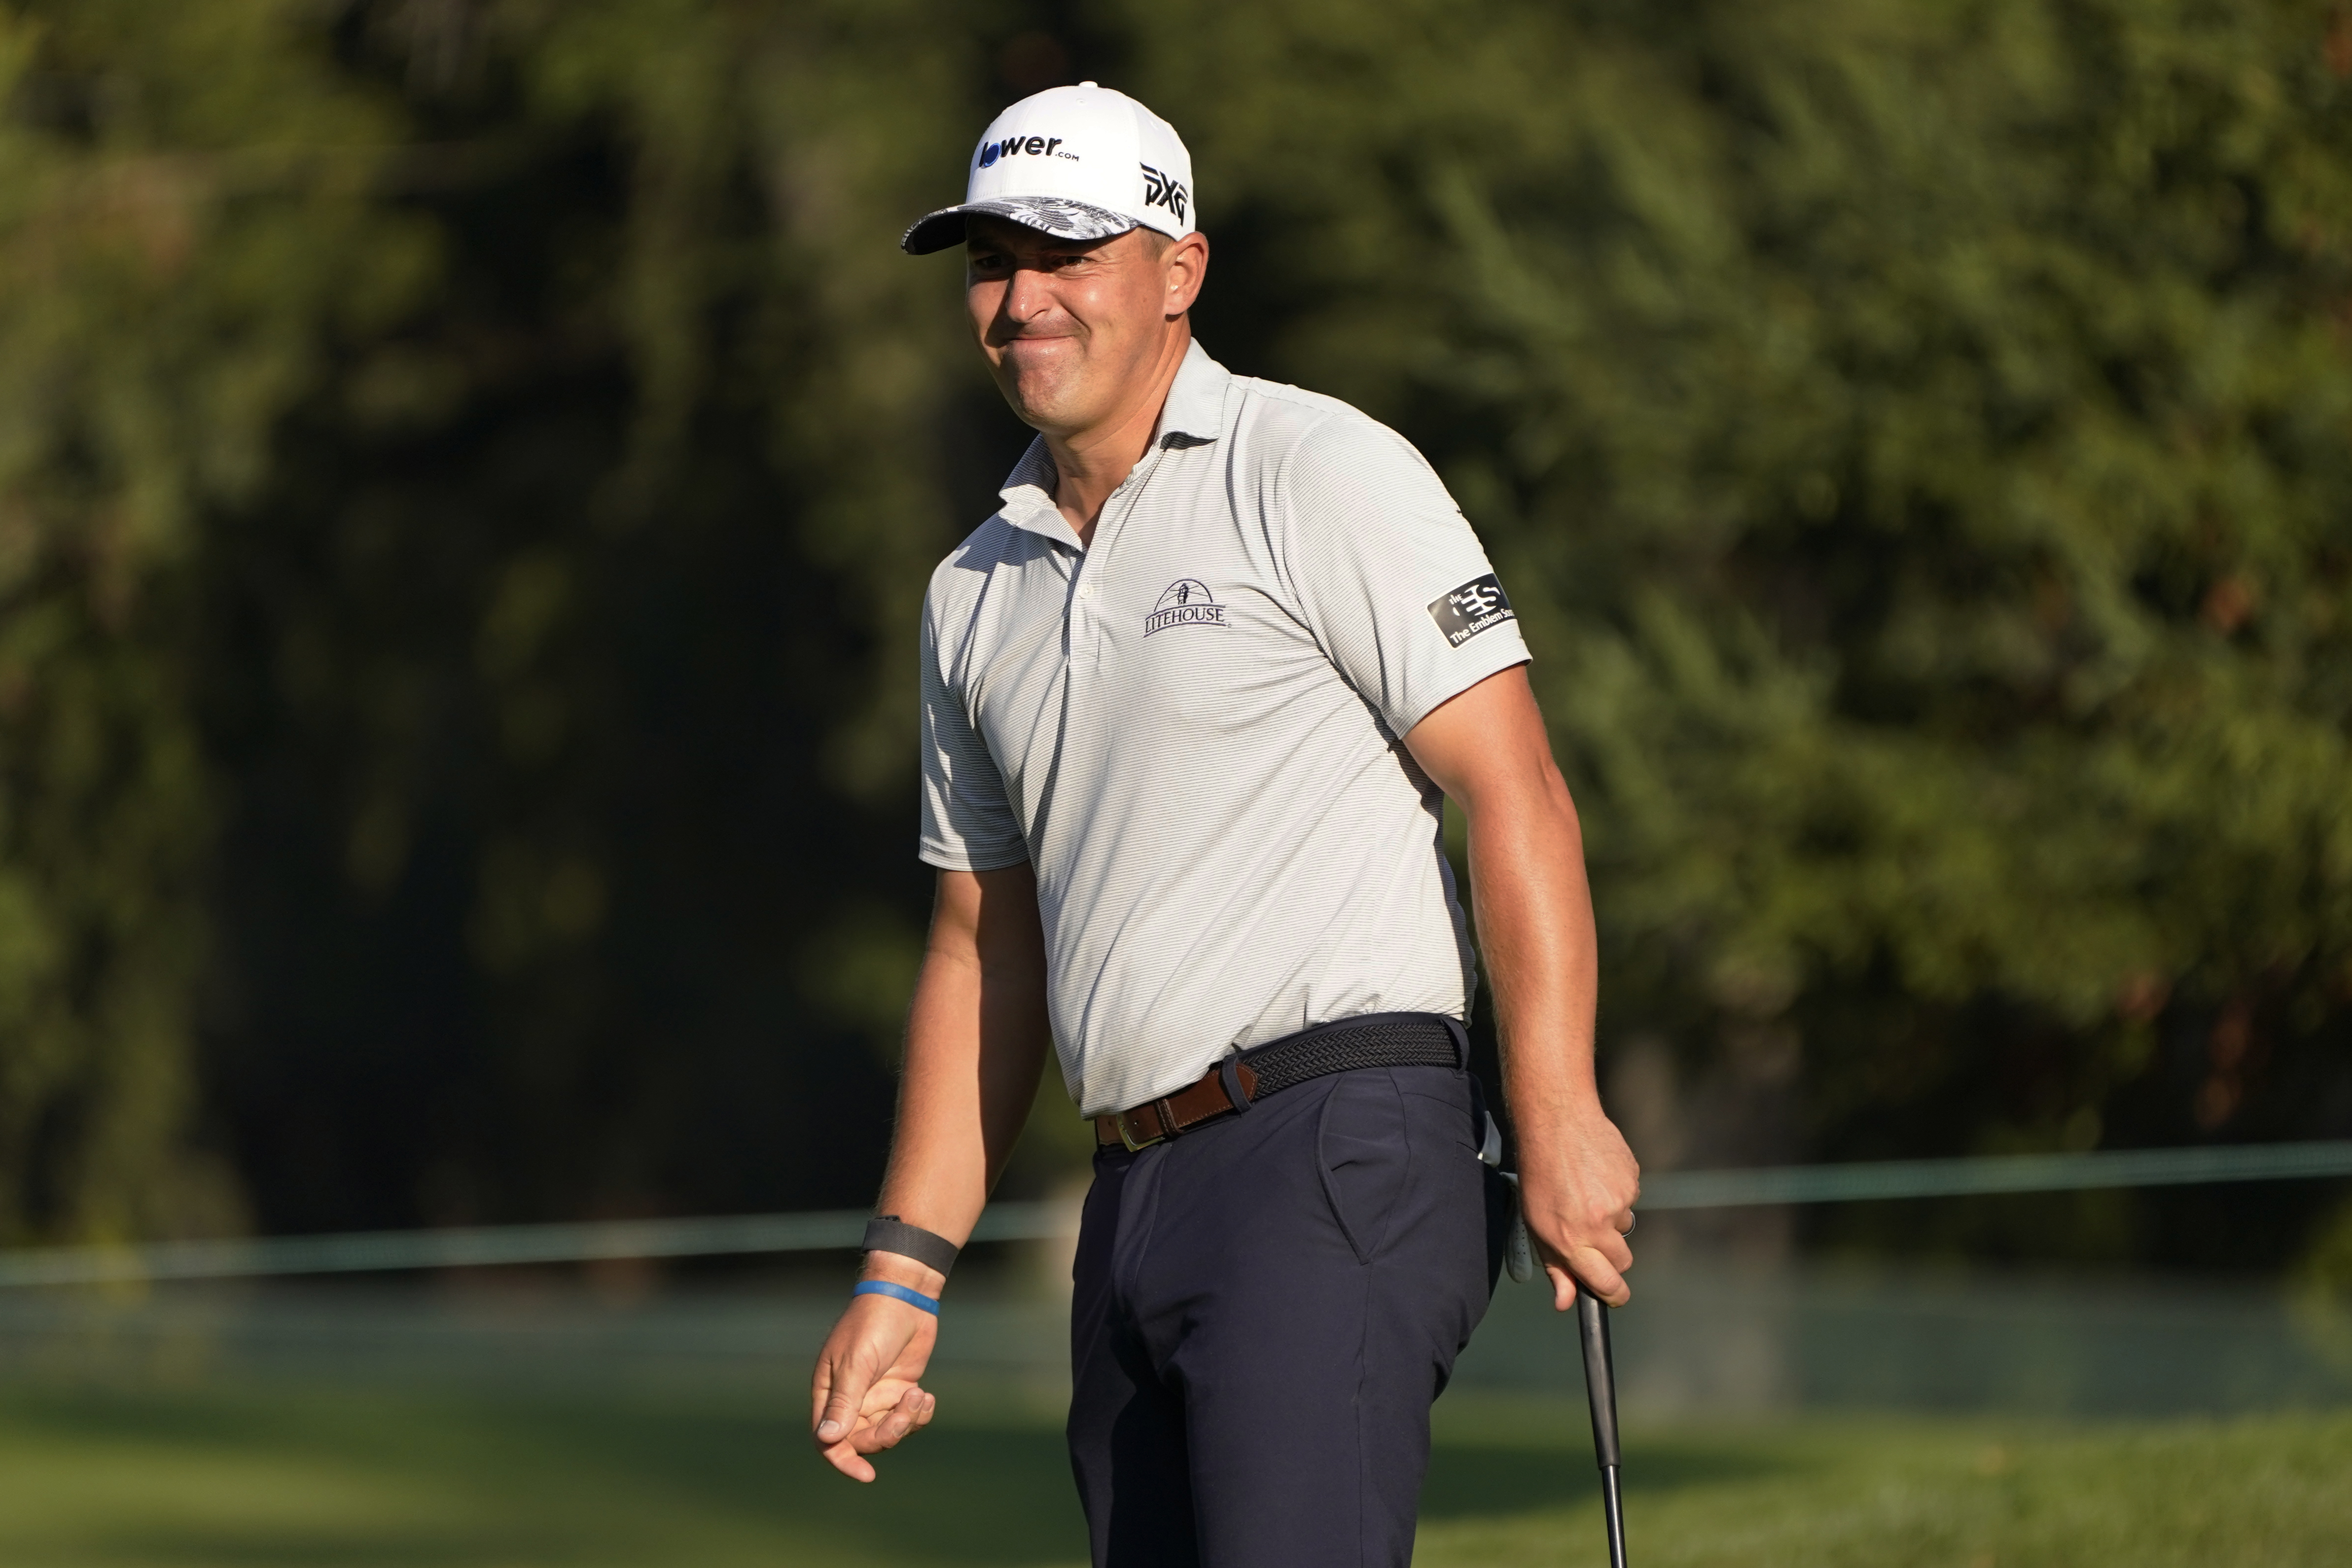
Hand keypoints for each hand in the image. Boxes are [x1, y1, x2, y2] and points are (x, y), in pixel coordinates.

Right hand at [809, 1265, 942, 1481]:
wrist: (906, 1296)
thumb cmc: (873, 1324)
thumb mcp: (857, 1363)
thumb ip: (844, 1402)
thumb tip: (828, 1439)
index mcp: (828, 1393)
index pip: (828, 1440)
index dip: (844, 1460)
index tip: (866, 1475)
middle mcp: (851, 1400)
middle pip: (864, 1440)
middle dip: (889, 1431)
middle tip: (909, 1407)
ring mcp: (877, 1396)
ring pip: (889, 1432)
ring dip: (908, 1421)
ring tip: (920, 1395)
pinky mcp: (900, 1391)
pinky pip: (909, 1419)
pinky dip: (920, 1413)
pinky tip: (927, 1395)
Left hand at [1516, 1100, 1639, 1309]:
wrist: (1556, 1122)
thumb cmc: (1539, 1175)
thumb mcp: (1536, 1224)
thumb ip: (1555, 1267)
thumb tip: (1566, 1303)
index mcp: (1571, 1239)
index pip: (1607, 1283)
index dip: (1613, 1293)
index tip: (1613, 1293)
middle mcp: (1597, 1225)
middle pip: (1622, 1262)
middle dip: (1611, 1257)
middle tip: (1591, 1234)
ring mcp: (1618, 1203)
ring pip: (1625, 1228)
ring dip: (1611, 1220)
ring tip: (1586, 1193)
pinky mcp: (1632, 1182)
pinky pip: (1630, 1200)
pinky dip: (1616, 1193)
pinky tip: (1596, 1175)